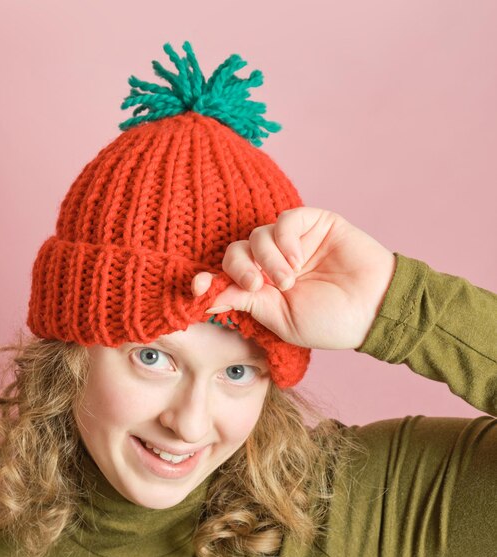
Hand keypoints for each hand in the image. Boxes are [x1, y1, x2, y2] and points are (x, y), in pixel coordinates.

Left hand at [192, 206, 396, 349]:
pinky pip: (283, 220)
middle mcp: (272, 263)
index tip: (198, 287)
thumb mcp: (279, 319)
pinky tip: (298, 259)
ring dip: (268, 259)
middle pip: (235, 251)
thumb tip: (207, 296)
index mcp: (262, 288)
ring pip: (256, 235)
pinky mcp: (312, 224)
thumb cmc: (329, 321)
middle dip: (239, 268)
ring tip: (290, 280)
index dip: (208, 278)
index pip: (225, 276)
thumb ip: (245, 302)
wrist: (374, 309)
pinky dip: (284, 240)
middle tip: (257, 285)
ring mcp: (291, 243)